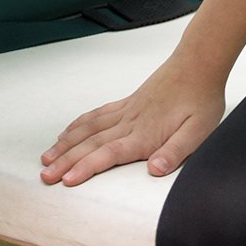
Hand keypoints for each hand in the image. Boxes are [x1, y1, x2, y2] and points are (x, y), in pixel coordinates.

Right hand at [39, 60, 224, 186]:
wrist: (198, 64)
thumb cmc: (200, 99)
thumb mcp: (198, 131)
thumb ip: (175, 152)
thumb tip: (155, 170)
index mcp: (144, 134)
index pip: (109, 154)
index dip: (86, 168)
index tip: (66, 181)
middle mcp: (130, 122)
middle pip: (91, 144)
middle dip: (66, 162)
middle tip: (45, 176)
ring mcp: (126, 111)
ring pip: (88, 129)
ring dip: (66, 144)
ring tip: (46, 158)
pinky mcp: (127, 103)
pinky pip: (97, 115)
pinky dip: (78, 124)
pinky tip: (67, 131)